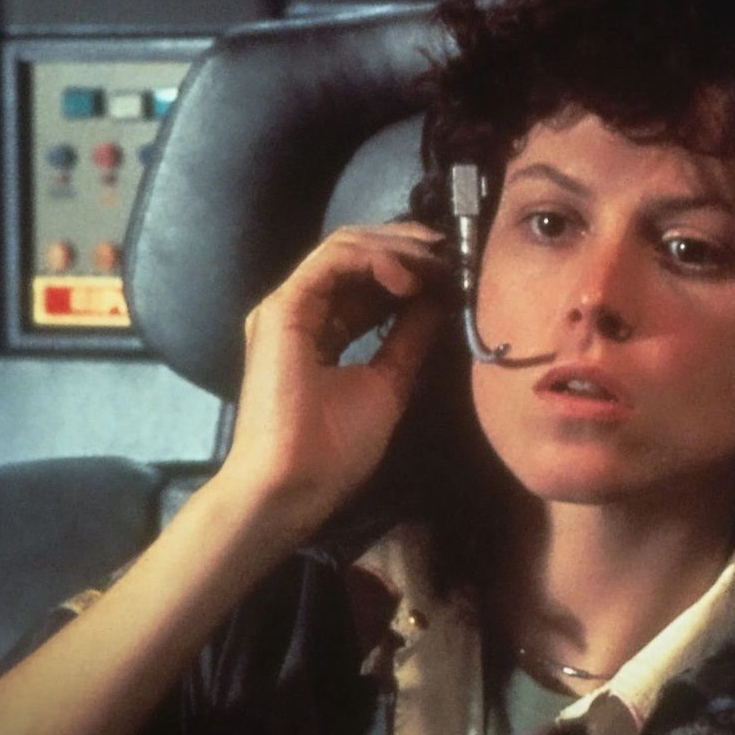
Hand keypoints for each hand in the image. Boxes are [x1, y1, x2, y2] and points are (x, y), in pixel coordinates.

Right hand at [217, 222, 452, 532]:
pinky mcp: (282, 309)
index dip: (410, 269)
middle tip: (450, 254)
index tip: (452, 272)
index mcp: (321, 330)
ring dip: (396, 249)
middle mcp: (301, 311)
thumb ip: (408, 339)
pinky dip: (374, 259)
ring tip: (435, 262)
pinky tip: (407, 276)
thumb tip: (438, 302)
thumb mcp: (389, 383)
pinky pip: (331, 261)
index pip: (365, 281)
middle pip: (355, 256)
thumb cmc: (333, 451)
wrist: (293, 485)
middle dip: (407, 249)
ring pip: (344, 248)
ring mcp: (288, 306)